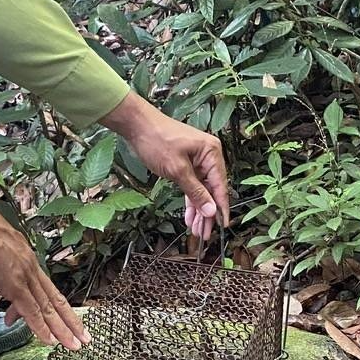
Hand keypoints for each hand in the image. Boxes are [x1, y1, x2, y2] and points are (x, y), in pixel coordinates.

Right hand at [0, 177, 88, 349]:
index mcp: (27, 261)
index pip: (46, 290)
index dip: (57, 308)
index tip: (64, 322)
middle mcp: (31, 268)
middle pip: (55, 300)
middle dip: (71, 321)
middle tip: (84, 338)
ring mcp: (25, 276)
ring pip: (48, 308)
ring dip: (62, 329)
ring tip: (74, 346)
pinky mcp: (14, 283)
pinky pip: (31, 309)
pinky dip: (41, 327)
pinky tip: (50, 341)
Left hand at [101, 92, 229, 241]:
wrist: (137, 124)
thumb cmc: (157, 141)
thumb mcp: (177, 170)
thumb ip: (196, 192)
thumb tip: (211, 211)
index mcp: (211, 153)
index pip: (220, 185)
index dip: (221, 208)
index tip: (222, 226)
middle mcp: (209, 156)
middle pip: (212, 190)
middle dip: (207, 213)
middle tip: (204, 234)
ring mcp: (198, 159)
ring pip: (202, 190)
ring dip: (198, 210)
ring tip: (196, 230)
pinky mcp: (187, 163)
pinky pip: (192, 185)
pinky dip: (190, 200)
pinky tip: (189, 216)